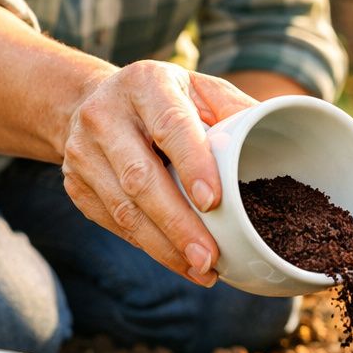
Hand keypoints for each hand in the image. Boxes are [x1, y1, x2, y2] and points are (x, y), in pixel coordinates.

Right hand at [60, 61, 255, 284]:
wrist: (88, 102)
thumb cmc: (163, 99)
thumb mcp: (198, 89)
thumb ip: (235, 110)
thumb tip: (277, 135)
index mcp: (146, 84)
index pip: (170, 125)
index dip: (192, 164)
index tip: (214, 201)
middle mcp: (106, 115)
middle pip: (141, 178)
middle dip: (178, 224)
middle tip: (210, 256)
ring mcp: (83, 153)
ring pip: (124, 210)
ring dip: (164, 246)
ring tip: (202, 269)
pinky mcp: (75, 185)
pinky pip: (114, 223)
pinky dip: (149, 247)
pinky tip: (179, 262)